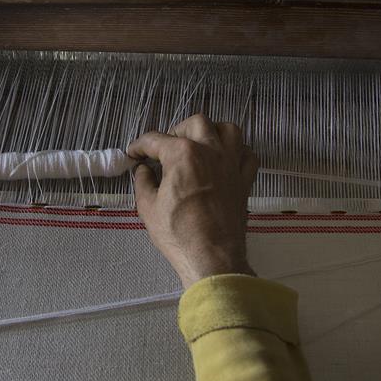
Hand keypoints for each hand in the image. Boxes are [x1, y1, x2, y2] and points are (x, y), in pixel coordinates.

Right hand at [128, 114, 258, 288]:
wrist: (212, 257)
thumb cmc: (178, 233)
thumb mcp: (148, 207)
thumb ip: (142, 181)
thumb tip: (143, 170)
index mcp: (183, 154)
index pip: (155, 140)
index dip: (140, 146)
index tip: (133, 154)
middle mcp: (210, 150)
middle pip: (195, 123)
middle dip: (177, 131)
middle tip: (166, 149)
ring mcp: (232, 163)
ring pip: (228, 130)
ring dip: (212, 132)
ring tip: (199, 145)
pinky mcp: (245, 180)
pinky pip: (247, 154)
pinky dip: (236, 152)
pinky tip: (224, 161)